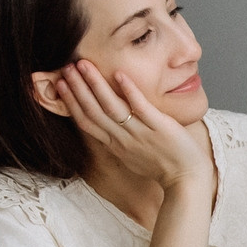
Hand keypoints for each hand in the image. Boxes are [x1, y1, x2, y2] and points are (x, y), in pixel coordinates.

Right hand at [57, 59, 212, 190]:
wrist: (187, 181)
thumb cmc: (163, 166)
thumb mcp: (133, 155)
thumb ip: (120, 139)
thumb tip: (109, 126)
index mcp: (115, 145)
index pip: (86, 122)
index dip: (71, 103)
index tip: (60, 85)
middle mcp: (123, 139)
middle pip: (93, 111)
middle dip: (77, 88)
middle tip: (65, 68)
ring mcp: (140, 133)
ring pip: (111, 107)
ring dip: (95, 85)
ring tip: (83, 65)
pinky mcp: (159, 128)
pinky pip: (141, 107)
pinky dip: (129, 91)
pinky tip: (119, 74)